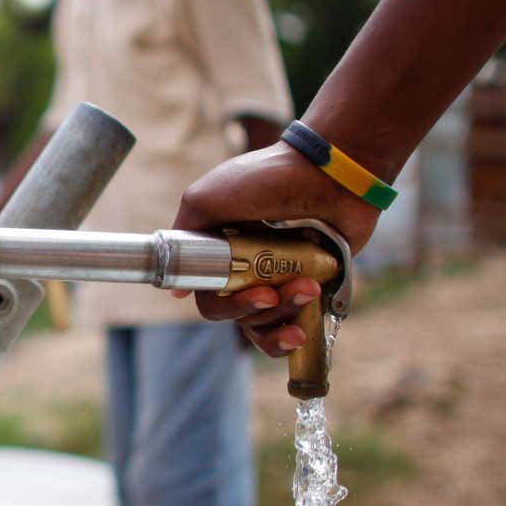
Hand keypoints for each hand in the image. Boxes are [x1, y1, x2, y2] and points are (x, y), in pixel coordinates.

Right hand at [172, 141, 378, 356]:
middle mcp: (251, 270)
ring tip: (307, 291)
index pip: (212, 298)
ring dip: (281, 319)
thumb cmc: (267, 179)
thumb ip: (184, 236)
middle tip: (273, 294)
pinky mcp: (318, 285)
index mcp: (224, 253)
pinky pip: (301, 326)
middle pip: (240, 316)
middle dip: (254, 310)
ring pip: (268, 324)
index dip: (223, 305)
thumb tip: (176, 291)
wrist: (329, 171)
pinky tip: (302, 331)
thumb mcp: (206, 197)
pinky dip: (296, 335)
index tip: (237, 291)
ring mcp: (284, 278)